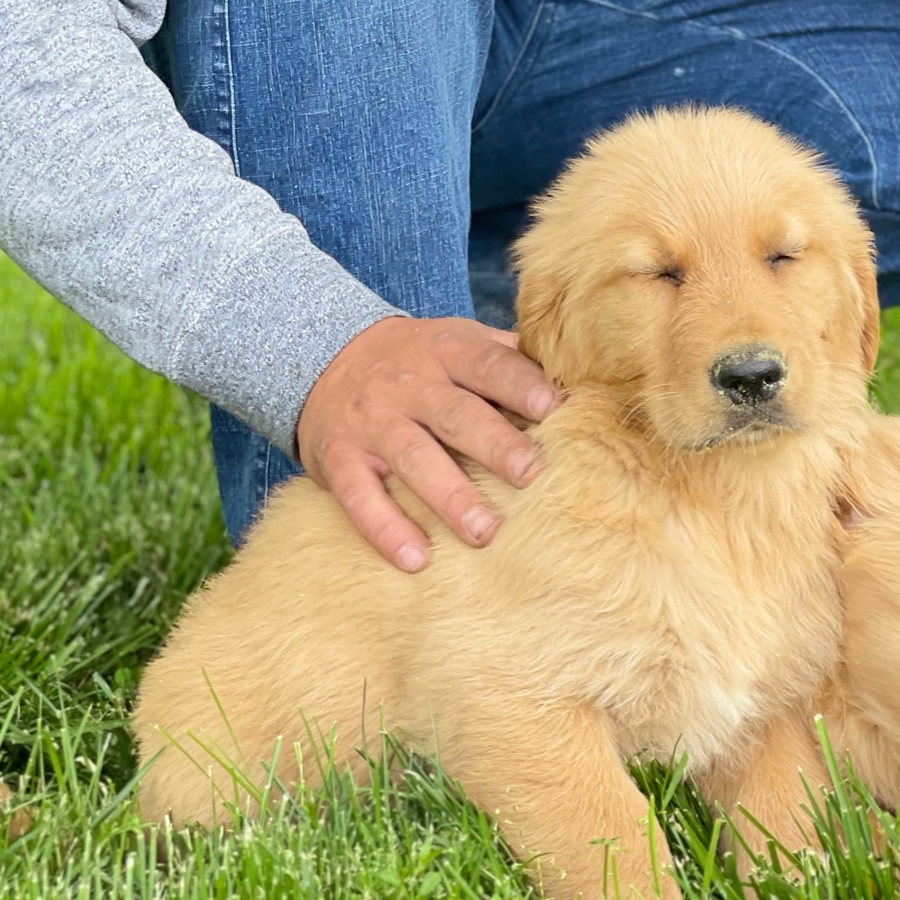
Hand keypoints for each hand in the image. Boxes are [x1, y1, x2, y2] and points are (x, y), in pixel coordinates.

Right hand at [296, 315, 559, 573]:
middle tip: (531, 474)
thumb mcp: (456, 340)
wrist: (324, 354)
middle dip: (495, 443)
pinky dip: (385, 528)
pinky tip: (416, 558)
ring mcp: (372, 422)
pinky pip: (359, 495)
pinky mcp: (338, 458)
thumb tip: (574, 377)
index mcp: (446, 351)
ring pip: (412, 457)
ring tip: (484, 531)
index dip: (521, 384)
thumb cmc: (416, 358)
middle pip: (456, 413)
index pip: (488, 364)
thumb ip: (506, 357)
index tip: (554, 408)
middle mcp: (409, 384)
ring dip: (449, 496)